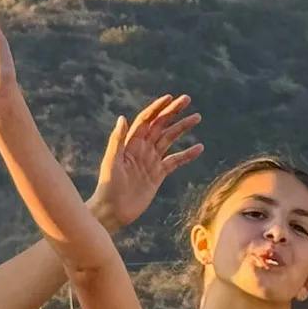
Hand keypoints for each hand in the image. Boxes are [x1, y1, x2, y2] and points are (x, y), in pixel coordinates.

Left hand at [86, 94, 204, 230]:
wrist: (112, 211)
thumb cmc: (108, 186)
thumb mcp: (111, 162)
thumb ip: (117, 140)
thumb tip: (122, 117)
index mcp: (130, 143)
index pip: (147, 120)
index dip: (157, 108)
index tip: (170, 98)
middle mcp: (142, 149)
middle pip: (160, 125)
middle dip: (173, 112)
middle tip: (187, 99)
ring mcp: (151, 161)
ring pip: (169, 140)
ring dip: (182, 128)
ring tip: (197, 117)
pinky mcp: (158, 175)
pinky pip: (175, 161)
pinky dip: (187, 154)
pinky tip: (199, 148)